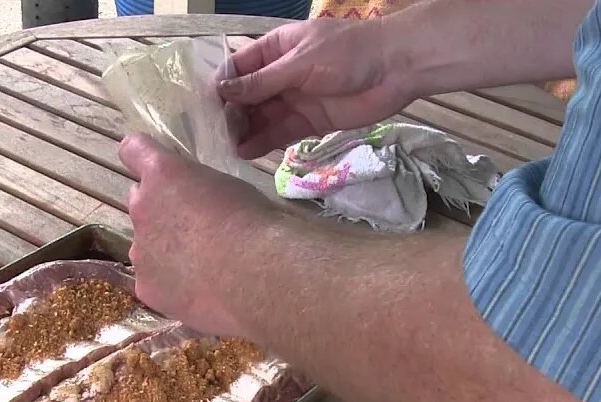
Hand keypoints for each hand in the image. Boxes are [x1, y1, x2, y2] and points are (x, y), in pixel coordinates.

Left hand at [118, 134, 278, 337]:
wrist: (258, 277)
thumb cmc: (255, 224)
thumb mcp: (230, 188)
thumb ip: (199, 190)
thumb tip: (198, 205)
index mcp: (163, 174)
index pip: (133, 150)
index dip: (141, 156)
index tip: (152, 168)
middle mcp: (141, 208)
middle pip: (140, 203)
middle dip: (160, 211)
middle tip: (194, 229)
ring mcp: (139, 252)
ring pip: (146, 247)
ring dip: (165, 251)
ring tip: (202, 268)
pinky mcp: (145, 287)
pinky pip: (154, 281)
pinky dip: (171, 285)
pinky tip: (199, 291)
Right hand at [220, 19, 411, 158]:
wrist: (395, 68)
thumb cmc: (347, 53)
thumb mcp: (300, 63)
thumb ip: (262, 82)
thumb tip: (223, 91)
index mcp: (274, 50)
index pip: (238, 69)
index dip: (221, 88)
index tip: (205, 108)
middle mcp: (280, 75)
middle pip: (246, 97)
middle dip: (230, 115)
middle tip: (214, 135)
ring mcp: (294, 99)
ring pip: (261, 118)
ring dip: (244, 132)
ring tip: (225, 149)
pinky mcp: (309, 122)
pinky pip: (281, 133)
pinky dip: (263, 143)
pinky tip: (245, 153)